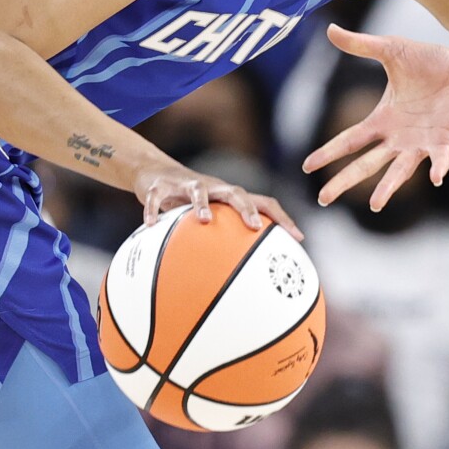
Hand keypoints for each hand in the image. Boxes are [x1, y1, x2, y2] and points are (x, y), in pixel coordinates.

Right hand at [135, 161, 300, 239]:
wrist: (152, 171)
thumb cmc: (186, 201)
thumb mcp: (207, 216)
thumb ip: (223, 239)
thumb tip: (242, 277)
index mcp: (229, 196)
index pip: (264, 203)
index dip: (282, 218)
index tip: (298, 238)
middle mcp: (213, 187)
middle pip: (236, 193)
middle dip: (248, 209)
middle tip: (255, 228)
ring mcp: (186, 184)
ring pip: (198, 190)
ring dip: (202, 204)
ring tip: (205, 221)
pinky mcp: (160, 185)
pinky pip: (156, 197)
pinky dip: (153, 210)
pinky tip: (149, 224)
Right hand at [302, 25, 448, 210]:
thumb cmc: (432, 61)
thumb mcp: (391, 50)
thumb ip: (361, 44)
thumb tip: (330, 28)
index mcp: (383, 119)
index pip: (349, 140)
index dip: (328, 153)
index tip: (307, 166)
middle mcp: (398, 137)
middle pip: (366, 163)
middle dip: (344, 181)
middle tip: (323, 200)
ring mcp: (421, 142)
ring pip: (400, 170)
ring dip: (388, 186)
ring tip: (375, 204)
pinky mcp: (445, 140)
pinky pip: (440, 158)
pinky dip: (438, 167)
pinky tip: (434, 178)